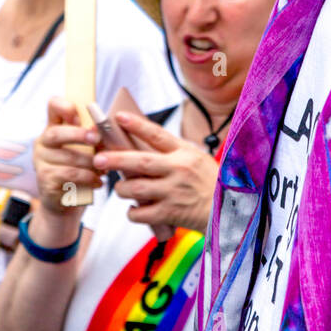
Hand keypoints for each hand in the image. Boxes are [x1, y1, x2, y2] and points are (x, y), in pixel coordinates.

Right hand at [34, 97, 101, 215]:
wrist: (64, 202)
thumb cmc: (79, 169)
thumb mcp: (85, 150)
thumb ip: (91, 137)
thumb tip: (105, 131)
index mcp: (54, 128)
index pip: (53, 107)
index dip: (63, 105)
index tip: (76, 112)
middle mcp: (43, 143)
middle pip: (55, 133)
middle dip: (78, 135)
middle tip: (96, 138)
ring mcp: (40, 162)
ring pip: (68, 158)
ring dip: (91, 163)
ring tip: (104, 168)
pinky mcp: (44, 180)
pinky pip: (70, 176)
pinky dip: (88, 178)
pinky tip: (98, 182)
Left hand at [94, 111, 218, 233]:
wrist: (231, 210)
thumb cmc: (212, 183)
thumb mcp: (197, 160)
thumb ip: (173, 154)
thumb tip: (140, 147)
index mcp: (185, 153)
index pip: (157, 134)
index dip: (136, 125)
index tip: (118, 116)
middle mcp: (178, 170)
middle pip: (140, 161)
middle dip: (115, 159)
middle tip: (98, 158)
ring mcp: (174, 192)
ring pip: (135, 188)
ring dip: (122, 188)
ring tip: (120, 188)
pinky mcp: (171, 213)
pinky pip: (140, 213)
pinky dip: (132, 212)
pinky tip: (134, 210)